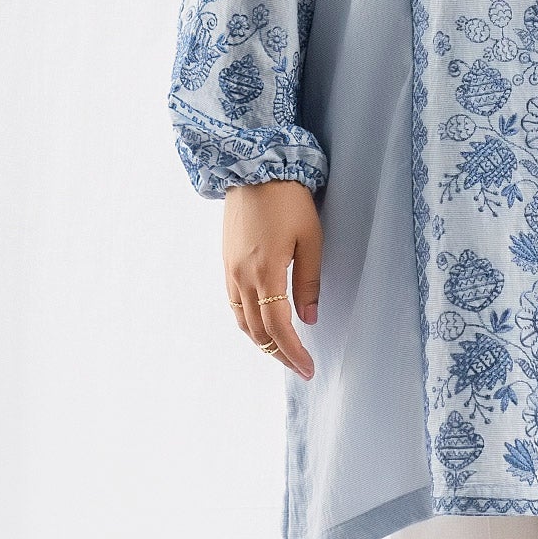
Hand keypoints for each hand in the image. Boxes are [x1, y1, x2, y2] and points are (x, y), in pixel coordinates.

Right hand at [222, 180, 321, 377]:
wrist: (254, 169)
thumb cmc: (289, 201)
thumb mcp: (311, 239)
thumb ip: (309, 282)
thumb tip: (310, 319)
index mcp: (266, 272)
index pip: (278, 328)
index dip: (293, 353)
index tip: (309, 369)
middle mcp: (242, 277)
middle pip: (257, 332)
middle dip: (279, 354)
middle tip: (300, 367)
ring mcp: (230, 271)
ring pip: (242, 322)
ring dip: (262, 343)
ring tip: (283, 352)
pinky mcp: (226, 263)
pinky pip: (233, 305)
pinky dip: (248, 323)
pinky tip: (262, 326)